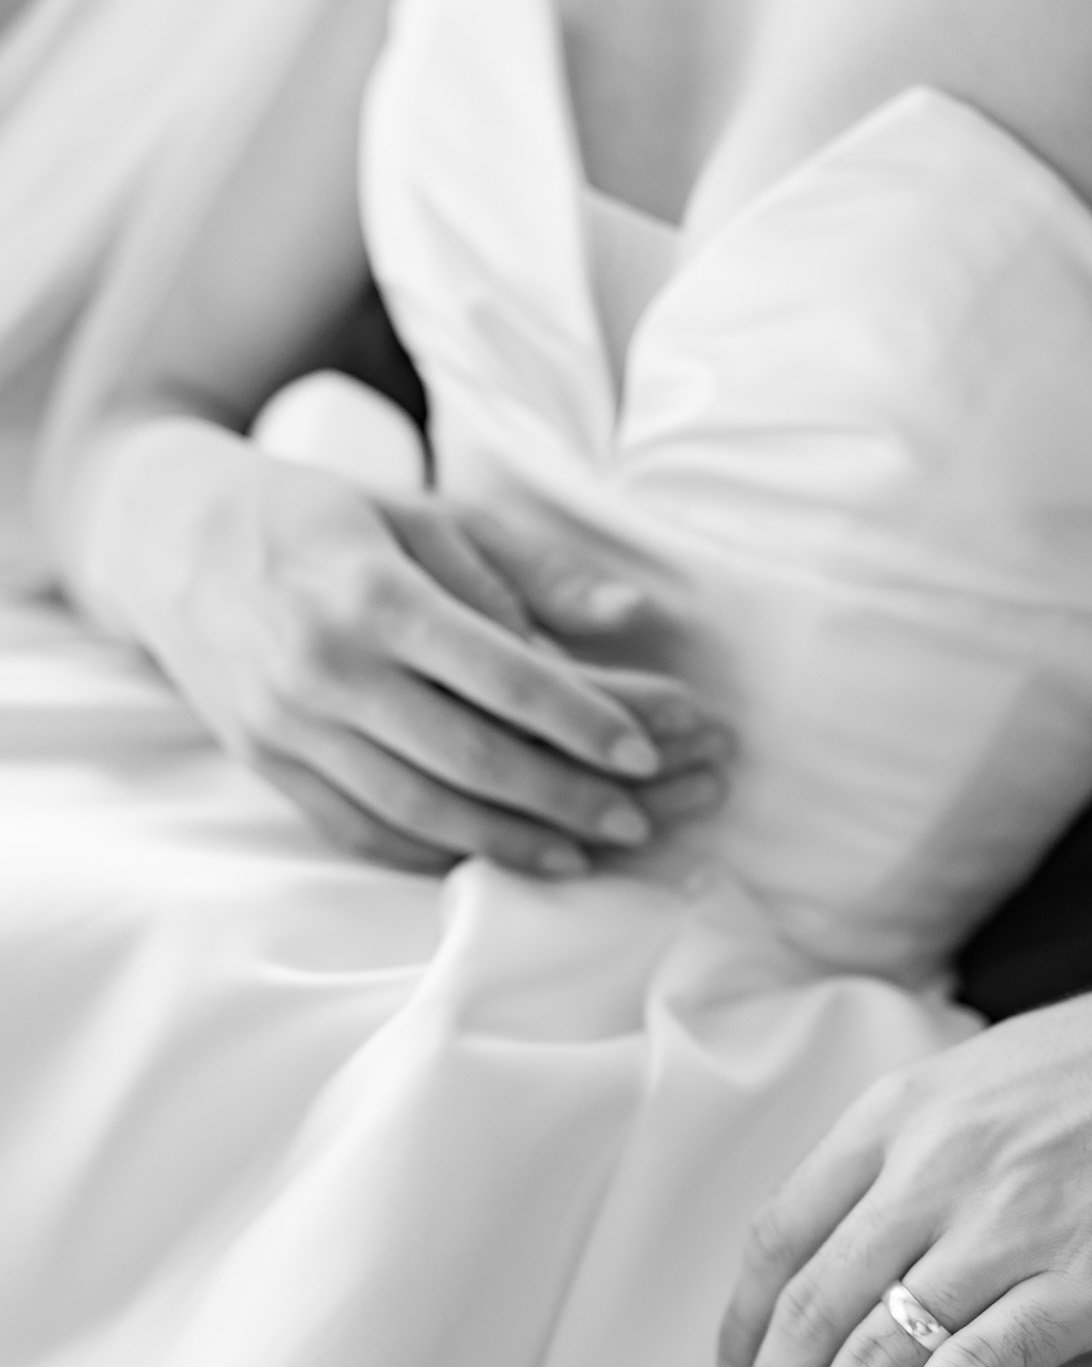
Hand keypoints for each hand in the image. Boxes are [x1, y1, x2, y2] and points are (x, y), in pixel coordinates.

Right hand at [89, 419, 730, 872]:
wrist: (168, 539)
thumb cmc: (322, 519)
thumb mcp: (423, 512)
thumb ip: (532, 567)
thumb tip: (634, 613)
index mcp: (372, 591)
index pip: (499, 673)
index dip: (581, 721)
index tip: (648, 752)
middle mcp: (325, 667)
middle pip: (468, 757)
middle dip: (564, 798)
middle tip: (637, 821)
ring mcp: (290, 728)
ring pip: (419, 810)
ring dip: (512, 843)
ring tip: (583, 855)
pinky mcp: (270, 768)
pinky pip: (366, 832)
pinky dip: (439, 852)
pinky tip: (499, 855)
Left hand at [715, 918, 1091, 1366]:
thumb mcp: (988, 1072)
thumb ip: (917, 1146)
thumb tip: (862, 1221)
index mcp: (903, 1113)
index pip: (782, 1238)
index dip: (743, 1331)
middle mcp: (935, 1167)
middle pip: (810, 1308)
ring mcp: (1009, 1225)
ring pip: (874, 1349)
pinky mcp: (1088, 1279)